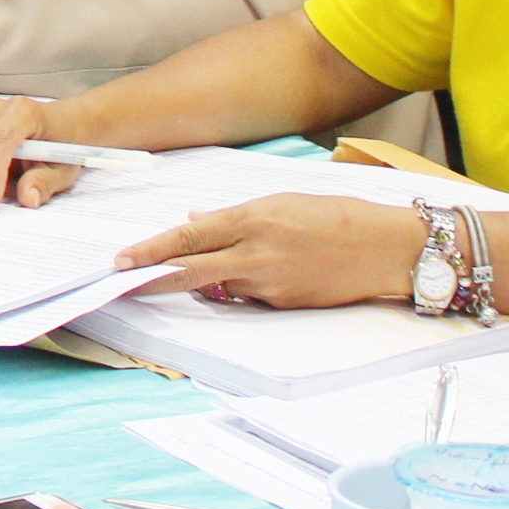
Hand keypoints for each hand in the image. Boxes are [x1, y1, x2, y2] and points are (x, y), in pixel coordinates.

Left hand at [112, 195, 426, 309]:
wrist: (387, 249)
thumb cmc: (337, 217)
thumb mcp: (281, 202)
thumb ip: (233, 216)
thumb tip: (194, 220)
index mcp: (252, 219)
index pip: (187, 238)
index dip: (151, 250)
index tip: (122, 259)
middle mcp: (256, 254)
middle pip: (189, 271)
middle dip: (152, 277)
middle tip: (123, 281)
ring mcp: (270, 285)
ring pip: (221, 285)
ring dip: (211, 278)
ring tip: (242, 259)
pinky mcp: (285, 305)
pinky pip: (250, 297)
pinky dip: (245, 286)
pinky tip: (271, 271)